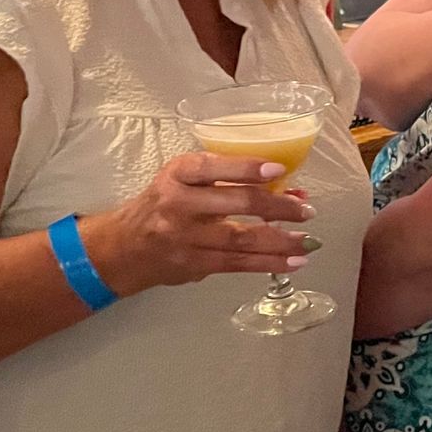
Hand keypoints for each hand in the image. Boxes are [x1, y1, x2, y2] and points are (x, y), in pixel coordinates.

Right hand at [77, 154, 316, 296]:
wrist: (123, 247)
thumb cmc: (163, 205)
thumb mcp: (184, 181)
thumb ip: (229, 180)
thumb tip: (288, 187)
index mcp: (177, 174)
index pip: (212, 167)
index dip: (247, 168)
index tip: (279, 170)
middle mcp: (179, 204)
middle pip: (236, 203)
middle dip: (277, 207)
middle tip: (306, 210)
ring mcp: (186, 238)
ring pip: (241, 239)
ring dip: (281, 241)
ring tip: (308, 241)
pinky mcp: (194, 265)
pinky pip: (238, 264)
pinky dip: (269, 263)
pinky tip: (294, 261)